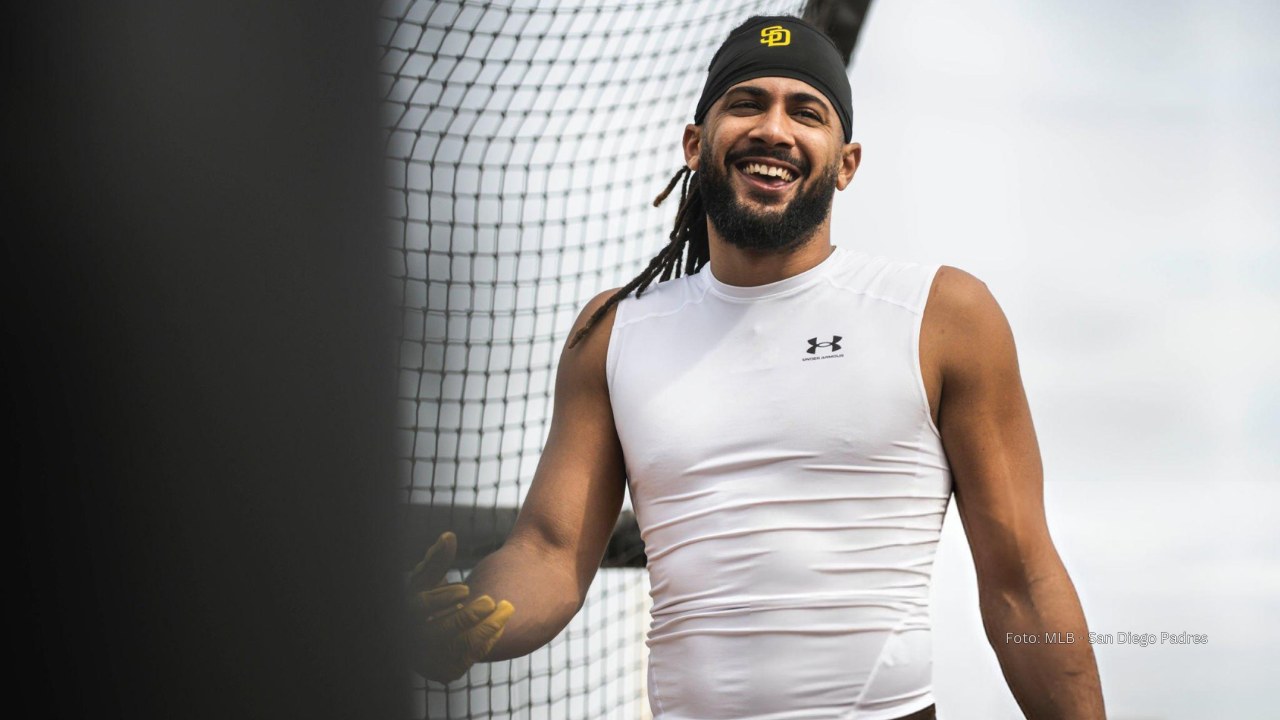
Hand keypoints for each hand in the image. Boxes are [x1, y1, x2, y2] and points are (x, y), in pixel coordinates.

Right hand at [408, 532, 514, 681]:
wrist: (434, 629)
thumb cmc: (429, 595)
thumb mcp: (429, 578)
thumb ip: (437, 559)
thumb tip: (449, 536)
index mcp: (404, 614)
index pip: (418, 608)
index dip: (441, 598)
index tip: (466, 588)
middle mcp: (412, 640)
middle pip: (438, 633)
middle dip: (466, 617)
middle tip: (491, 600)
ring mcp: (427, 660)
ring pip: (456, 649)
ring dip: (483, 629)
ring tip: (506, 609)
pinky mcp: (444, 671)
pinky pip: (465, 660)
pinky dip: (483, 643)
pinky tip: (499, 625)